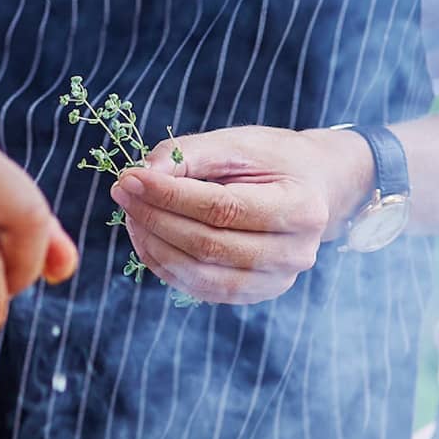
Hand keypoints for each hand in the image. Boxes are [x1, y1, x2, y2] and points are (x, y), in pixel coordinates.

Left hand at [111, 123, 372, 304]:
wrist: (316, 190)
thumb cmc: (275, 160)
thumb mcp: (238, 143)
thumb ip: (191, 155)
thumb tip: (141, 174)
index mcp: (301, 208)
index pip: (222, 208)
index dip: (170, 196)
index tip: (130, 178)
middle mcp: (295, 253)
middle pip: (209, 245)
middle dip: (155, 218)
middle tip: (122, 192)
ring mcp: (277, 281)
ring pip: (200, 275)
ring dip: (154, 246)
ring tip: (130, 214)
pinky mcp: (256, 294)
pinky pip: (201, 289)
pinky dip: (165, 265)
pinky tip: (146, 237)